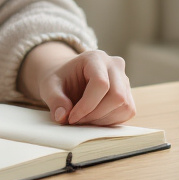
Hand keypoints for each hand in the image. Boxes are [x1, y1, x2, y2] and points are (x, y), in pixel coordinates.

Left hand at [19, 42, 135, 125]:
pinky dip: (110, 121)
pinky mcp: (128, 94)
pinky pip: (127, 112)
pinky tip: (94, 118)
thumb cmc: (61, 79)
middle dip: (95, 115)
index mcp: (95, 58)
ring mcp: (124, 80)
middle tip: (77, 120)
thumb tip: (62, 116)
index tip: (71, 117)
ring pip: (124, 106)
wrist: (69, 77)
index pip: (101, 83)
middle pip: (117, 96)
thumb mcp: (50, 86)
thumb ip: (55, 100)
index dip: (87, 106)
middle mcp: (115, 66)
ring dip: (103, 120)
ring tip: (84, 119)